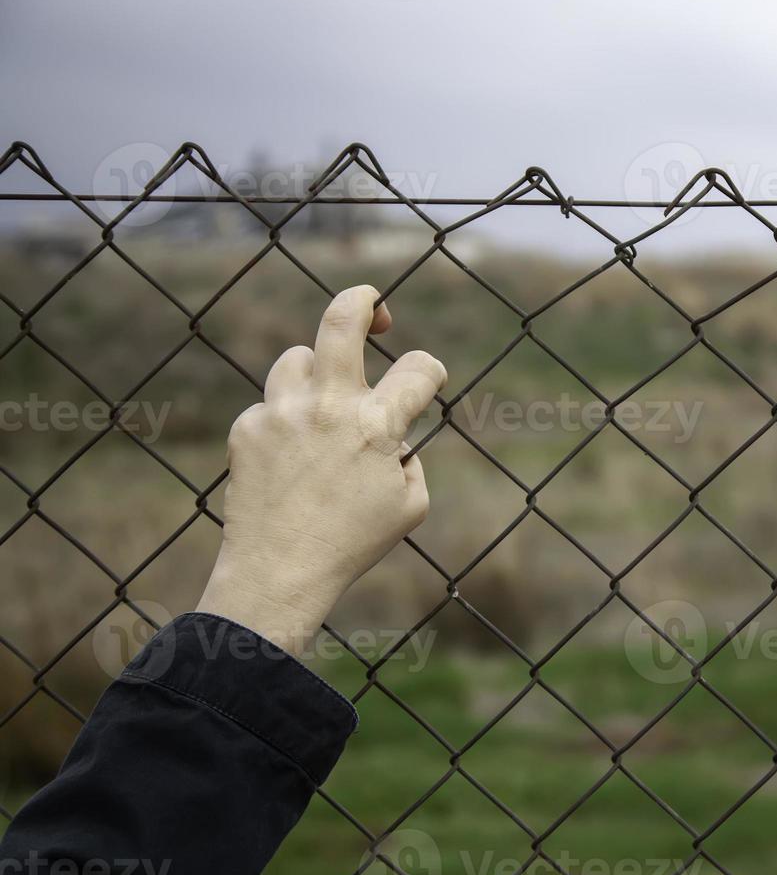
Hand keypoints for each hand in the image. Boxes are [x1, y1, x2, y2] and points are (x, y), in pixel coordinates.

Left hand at [197, 286, 446, 654]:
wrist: (278, 572)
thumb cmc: (353, 543)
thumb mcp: (411, 505)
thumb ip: (410, 458)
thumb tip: (397, 435)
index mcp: (378, 425)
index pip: (420, 367)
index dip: (431, 371)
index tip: (427, 382)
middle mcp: (329, 407)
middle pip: (342, 319)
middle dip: (363, 301)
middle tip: (375, 309)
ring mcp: (282, 413)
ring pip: (299, 357)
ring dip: (317, 373)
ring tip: (323, 405)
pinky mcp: (247, 427)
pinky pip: (271, 405)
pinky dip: (285, 422)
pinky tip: (290, 458)